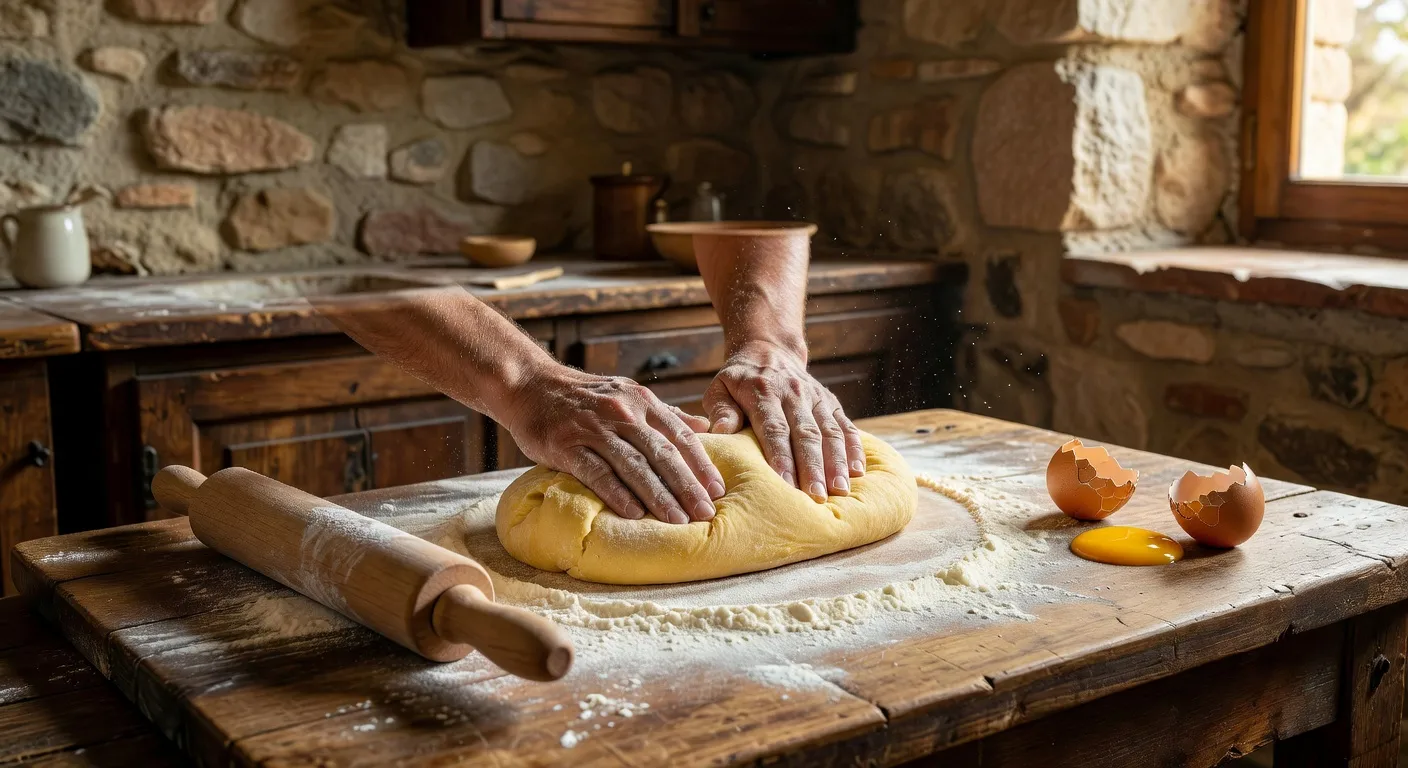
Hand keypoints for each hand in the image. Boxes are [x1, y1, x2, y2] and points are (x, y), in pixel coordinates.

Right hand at [504, 364, 725, 523]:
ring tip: (677, 520)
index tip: (718, 490)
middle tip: (705, 513)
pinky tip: (634, 513)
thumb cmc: (584, 397)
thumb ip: (665, 414)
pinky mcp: (567, 445)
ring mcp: (594, 429)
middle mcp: (622, 413)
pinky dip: (617, 493)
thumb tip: (706, 429)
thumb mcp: (628, 395)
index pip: (679, 435)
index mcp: (641, 401)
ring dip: (658, 495)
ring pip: (634, 465)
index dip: (701, 464)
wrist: (529, 384)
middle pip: (662, 453)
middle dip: (687, 485)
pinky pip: (596, 472)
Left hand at [703, 340, 865, 501]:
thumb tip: (721, 433)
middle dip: (812, 467)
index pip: (774, 428)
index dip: (780, 457)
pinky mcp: (831, 402)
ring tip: (840, 490)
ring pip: (829, 431)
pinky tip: (857, 471)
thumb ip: (720, 410)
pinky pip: (845, 425)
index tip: (784, 484)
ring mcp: (815, 397)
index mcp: (763, 391)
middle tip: (816, 496)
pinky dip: (854, 448)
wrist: (769, 350)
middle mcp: (793, 393)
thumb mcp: (720, 388)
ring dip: (836, 462)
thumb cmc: (739, 380)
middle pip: (806, 434)